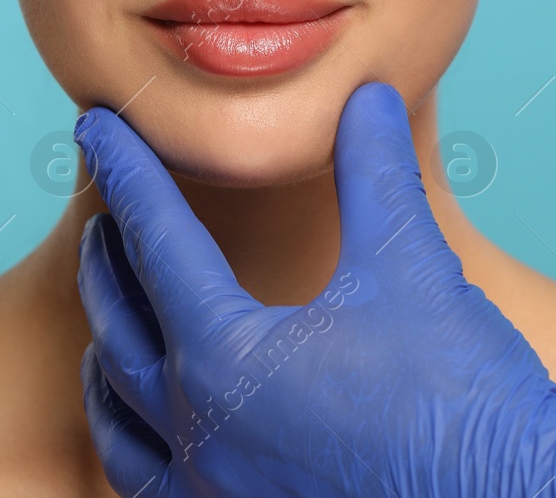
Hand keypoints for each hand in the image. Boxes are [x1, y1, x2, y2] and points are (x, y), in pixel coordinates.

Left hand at [75, 82, 555, 496]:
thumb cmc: (458, 398)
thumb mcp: (413, 267)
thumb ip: (377, 175)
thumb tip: (366, 98)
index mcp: (225, 356)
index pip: (156, 239)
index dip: (127, 172)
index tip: (97, 126)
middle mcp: (199, 431)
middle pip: (119, 327)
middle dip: (107, 263)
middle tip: (104, 221)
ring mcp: (212, 494)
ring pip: (121, 421)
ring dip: (108, 361)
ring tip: (108, 329)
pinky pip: (151, 488)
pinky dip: (135, 444)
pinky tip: (153, 434)